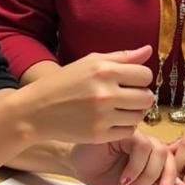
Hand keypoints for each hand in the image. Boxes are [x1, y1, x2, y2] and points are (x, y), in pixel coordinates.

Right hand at [20, 46, 155, 143]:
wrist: (36, 111)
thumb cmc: (64, 83)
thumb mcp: (90, 62)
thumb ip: (122, 57)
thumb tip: (149, 50)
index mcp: (104, 70)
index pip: (145, 75)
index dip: (141, 79)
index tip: (131, 82)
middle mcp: (105, 93)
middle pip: (147, 97)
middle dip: (141, 97)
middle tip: (128, 97)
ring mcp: (102, 116)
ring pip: (139, 116)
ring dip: (133, 113)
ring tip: (118, 109)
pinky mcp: (99, 135)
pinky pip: (128, 131)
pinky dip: (123, 127)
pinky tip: (111, 120)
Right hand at [68, 131, 184, 184]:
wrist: (77, 165)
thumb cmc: (102, 173)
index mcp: (151, 154)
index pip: (172, 161)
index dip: (172, 178)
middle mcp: (145, 142)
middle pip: (166, 154)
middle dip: (161, 177)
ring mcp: (134, 134)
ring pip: (155, 149)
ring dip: (146, 174)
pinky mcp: (123, 131)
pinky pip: (140, 145)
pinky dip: (136, 166)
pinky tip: (125, 178)